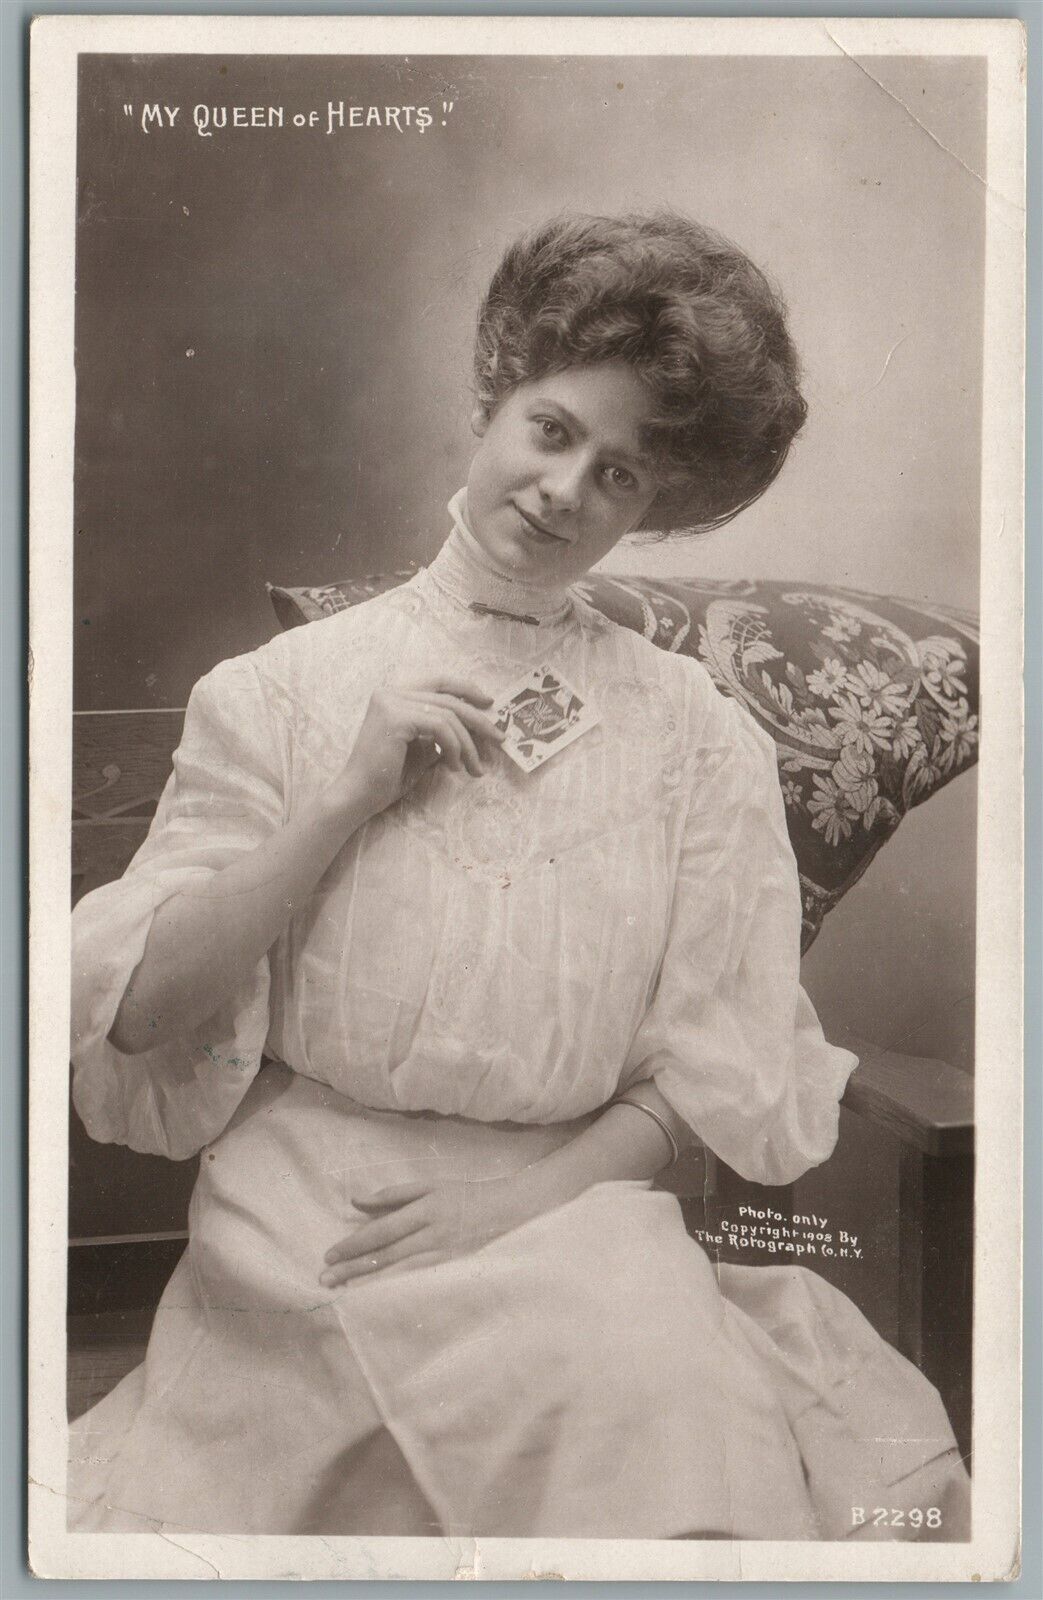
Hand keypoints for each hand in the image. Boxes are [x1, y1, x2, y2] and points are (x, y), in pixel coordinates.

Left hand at [319, 1172, 542, 1286]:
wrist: (513, 1211)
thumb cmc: (467, 1195)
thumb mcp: (432, 1186)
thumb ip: (394, 1194)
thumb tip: (356, 1199)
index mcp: (426, 1210)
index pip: (382, 1231)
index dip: (354, 1244)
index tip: (329, 1254)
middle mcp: (433, 1236)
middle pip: (386, 1256)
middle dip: (352, 1268)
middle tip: (324, 1278)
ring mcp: (445, 1258)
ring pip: (400, 1274)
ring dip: (368, 1283)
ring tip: (342, 1292)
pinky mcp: (454, 1273)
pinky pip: (419, 1285)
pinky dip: (396, 1292)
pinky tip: (377, 1301)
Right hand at [330, 676, 504, 819]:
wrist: (359, 796)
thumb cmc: (388, 777)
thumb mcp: (423, 748)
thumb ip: (443, 731)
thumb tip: (478, 726)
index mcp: (395, 695)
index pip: (439, 681)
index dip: (467, 689)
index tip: (489, 705)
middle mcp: (391, 691)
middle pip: (449, 698)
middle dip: (479, 720)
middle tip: (499, 739)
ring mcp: (391, 701)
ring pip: (448, 715)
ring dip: (468, 744)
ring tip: (474, 768)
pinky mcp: (395, 717)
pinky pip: (440, 727)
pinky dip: (454, 747)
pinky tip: (454, 766)